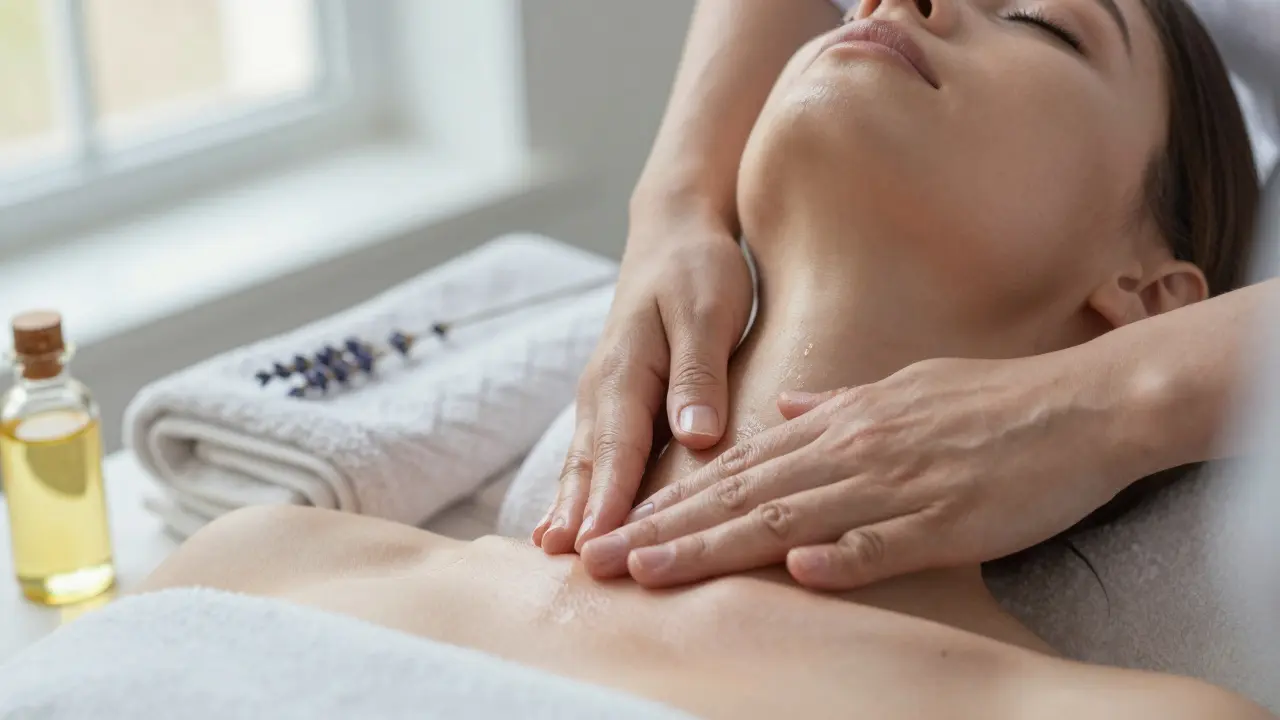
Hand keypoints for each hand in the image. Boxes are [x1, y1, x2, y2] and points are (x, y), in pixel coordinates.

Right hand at [533, 207, 753, 553]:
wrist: (672, 234)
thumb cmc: (697, 270)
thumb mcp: (707, 312)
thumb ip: (698, 376)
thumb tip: (696, 437)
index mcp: (625, 369)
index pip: (617, 447)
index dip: (608, 499)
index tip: (598, 543)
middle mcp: (603, 389)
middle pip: (588, 463)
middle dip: (577, 515)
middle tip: (565, 566)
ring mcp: (602, 397)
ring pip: (583, 462)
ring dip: (570, 507)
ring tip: (553, 555)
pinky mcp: (613, 403)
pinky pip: (593, 455)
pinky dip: (579, 489)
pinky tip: (571, 520)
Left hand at [581, 354, 1134, 588]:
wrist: (1082, 403)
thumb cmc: (991, 401)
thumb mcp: (900, 391)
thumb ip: (836, 406)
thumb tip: (785, 414)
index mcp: (839, 426)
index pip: (735, 470)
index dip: (670, 501)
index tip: (617, 527)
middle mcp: (853, 452)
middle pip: (740, 496)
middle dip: (664, 530)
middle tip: (599, 560)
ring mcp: (897, 485)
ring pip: (790, 518)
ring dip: (716, 547)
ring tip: (653, 572)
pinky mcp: (948, 518)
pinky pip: (888, 541)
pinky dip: (842, 557)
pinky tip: (797, 575)